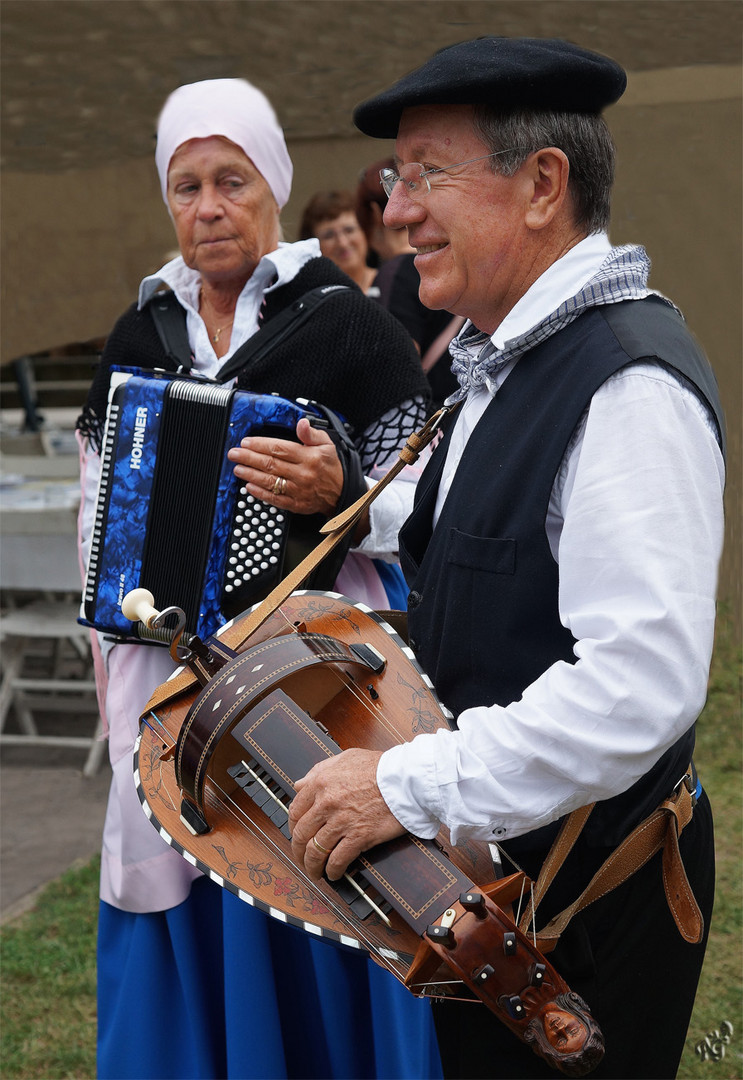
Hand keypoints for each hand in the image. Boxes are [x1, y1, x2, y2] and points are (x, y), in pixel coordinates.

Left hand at [227, 418, 343, 515]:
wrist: (341, 493)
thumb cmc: (331, 467)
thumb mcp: (327, 445)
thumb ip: (312, 434)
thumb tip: (302, 423)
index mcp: (309, 457)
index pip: (280, 449)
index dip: (260, 445)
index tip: (246, 442)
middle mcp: (302, 474)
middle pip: (270, 464)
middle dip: (249, 458)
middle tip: (234, 454)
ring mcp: (298, 491)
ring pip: (269, 481)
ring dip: (250, 475)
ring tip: (237, 468)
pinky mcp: (296, 504)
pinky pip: (275, 499)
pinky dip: (260, 494)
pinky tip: (249, 487)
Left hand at [288, 749, 405, 880]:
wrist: (406, 778)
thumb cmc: (379, 766)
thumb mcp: (344, 758)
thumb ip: (319, 770)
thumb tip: (300, 784)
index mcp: (321, 783)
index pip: (295, 811)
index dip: (293, 827)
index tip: (297, 835)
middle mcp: (327, 803)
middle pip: (301, 834)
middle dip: (298, 851)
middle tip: (301, 858)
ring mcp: (342, 821)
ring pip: (315, 850)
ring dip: (312, 866)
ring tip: (315, 872)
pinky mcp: (359, 836)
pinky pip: (338, 859)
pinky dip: (332, 871)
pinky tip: (334, 874)